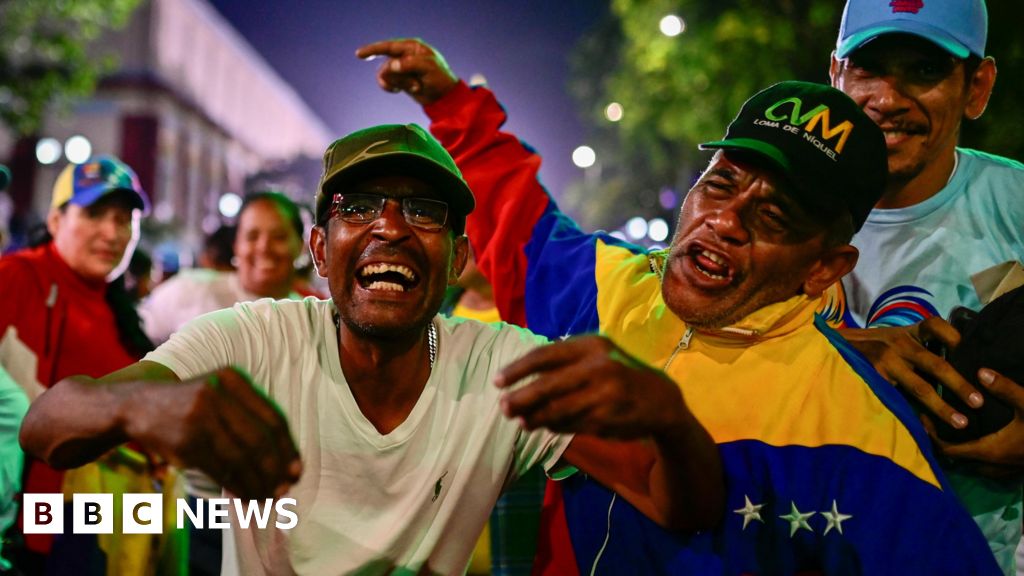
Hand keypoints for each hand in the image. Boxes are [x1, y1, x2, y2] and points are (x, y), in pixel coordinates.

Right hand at [122, 367, 301, 499]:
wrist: (138, 406)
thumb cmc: (191, 405)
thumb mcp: (220, 394)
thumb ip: (250, 416)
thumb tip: (285, 459)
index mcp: (232, 379)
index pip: (272, 418)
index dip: (288, 447)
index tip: (297, 469)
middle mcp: (217, 396)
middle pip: (259, 440)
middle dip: (276, 468)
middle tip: (286, 487)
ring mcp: (199, 419)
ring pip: (241, 458)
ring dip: (259, 482)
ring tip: (269, 496)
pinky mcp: (185, 443)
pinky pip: (221, 470)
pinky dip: (238, 486)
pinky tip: (248, 495)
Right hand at [355, 38, 458, 104]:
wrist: (443, 97)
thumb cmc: (439, 78)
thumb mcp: (428, 68)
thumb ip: (410, 64)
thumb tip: (392, 65)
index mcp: (412, 47)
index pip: (388, 46)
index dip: (373, 49)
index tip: (359, 54)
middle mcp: (403, 55)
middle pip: (387, 65)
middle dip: (400, 78)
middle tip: (416, 84)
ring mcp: (400, 67)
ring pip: (385, 75)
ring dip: (399, 84)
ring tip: (415, 87)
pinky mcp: (398, 79)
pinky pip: (385, 82)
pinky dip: (391, 88)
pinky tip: (401, 91)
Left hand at [494, 335, 687, 438]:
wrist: (661, 400)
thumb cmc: (619, 373)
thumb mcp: (597, 356)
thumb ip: (565, 362)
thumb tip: (521, 378)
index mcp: (591, 345)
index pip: (545, 356)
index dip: (517, 369)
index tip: (497, 381)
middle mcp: (598, 367)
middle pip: (547, 386)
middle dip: (521, 398)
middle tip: (503, 407)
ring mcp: (604, 395)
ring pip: (557, 410)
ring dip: (535, 417)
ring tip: (522, 422)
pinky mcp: (607, 419)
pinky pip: (571, 425)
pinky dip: (555, 427)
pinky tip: (545, 427)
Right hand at [841, 317, 982, 429]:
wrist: (830, 349)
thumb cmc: (866, 349)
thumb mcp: (889, 338)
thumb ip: (913, 347)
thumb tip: (950, 364)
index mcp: (905, 332)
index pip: (936, 326)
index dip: (956, 337)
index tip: (971, 352)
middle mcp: (898, 344)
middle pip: (936, 364)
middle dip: (960, 384)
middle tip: (978, 402)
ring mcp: (885, 362)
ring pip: (920, 387)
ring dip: (942, 406)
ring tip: (960, 422)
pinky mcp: (873, 378)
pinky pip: (899, 399)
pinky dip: (915, 414)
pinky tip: (926, 427)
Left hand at [923, 368, 1023, 479]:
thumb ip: (1004, 388)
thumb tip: (980, 370)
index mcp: (989, 451)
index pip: (947, 450)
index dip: (930, 436)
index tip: (921, 418)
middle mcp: (992, 466)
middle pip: (955, 460)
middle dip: (939, 443)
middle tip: (930, 420)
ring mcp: (1004, 472)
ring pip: (971, 466)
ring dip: (957, 451)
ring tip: (949, 428)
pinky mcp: (1015, 472)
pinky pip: (986, 467)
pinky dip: (974, 456)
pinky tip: (976, 438)